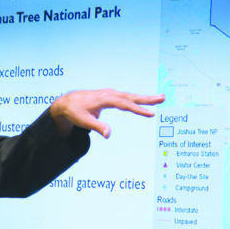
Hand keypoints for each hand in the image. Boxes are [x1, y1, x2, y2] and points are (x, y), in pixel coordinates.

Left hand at [49, 89, 164, 138]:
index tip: (151, 114)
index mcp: (104, 98)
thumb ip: (97, 127)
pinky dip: (136, 100)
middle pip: (131, 97)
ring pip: (130, 96)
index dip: (138, 109)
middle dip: (147, 98)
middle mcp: (109, 94)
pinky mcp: (110, 97)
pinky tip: (144, 102)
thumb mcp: (84, 121)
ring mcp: (110, 94)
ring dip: (144, 98)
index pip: (124, 104)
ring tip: (160, 99)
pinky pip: (126, 98)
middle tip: (163, 98)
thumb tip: (108, 135)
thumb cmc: (75, 112)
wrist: (67, 103)